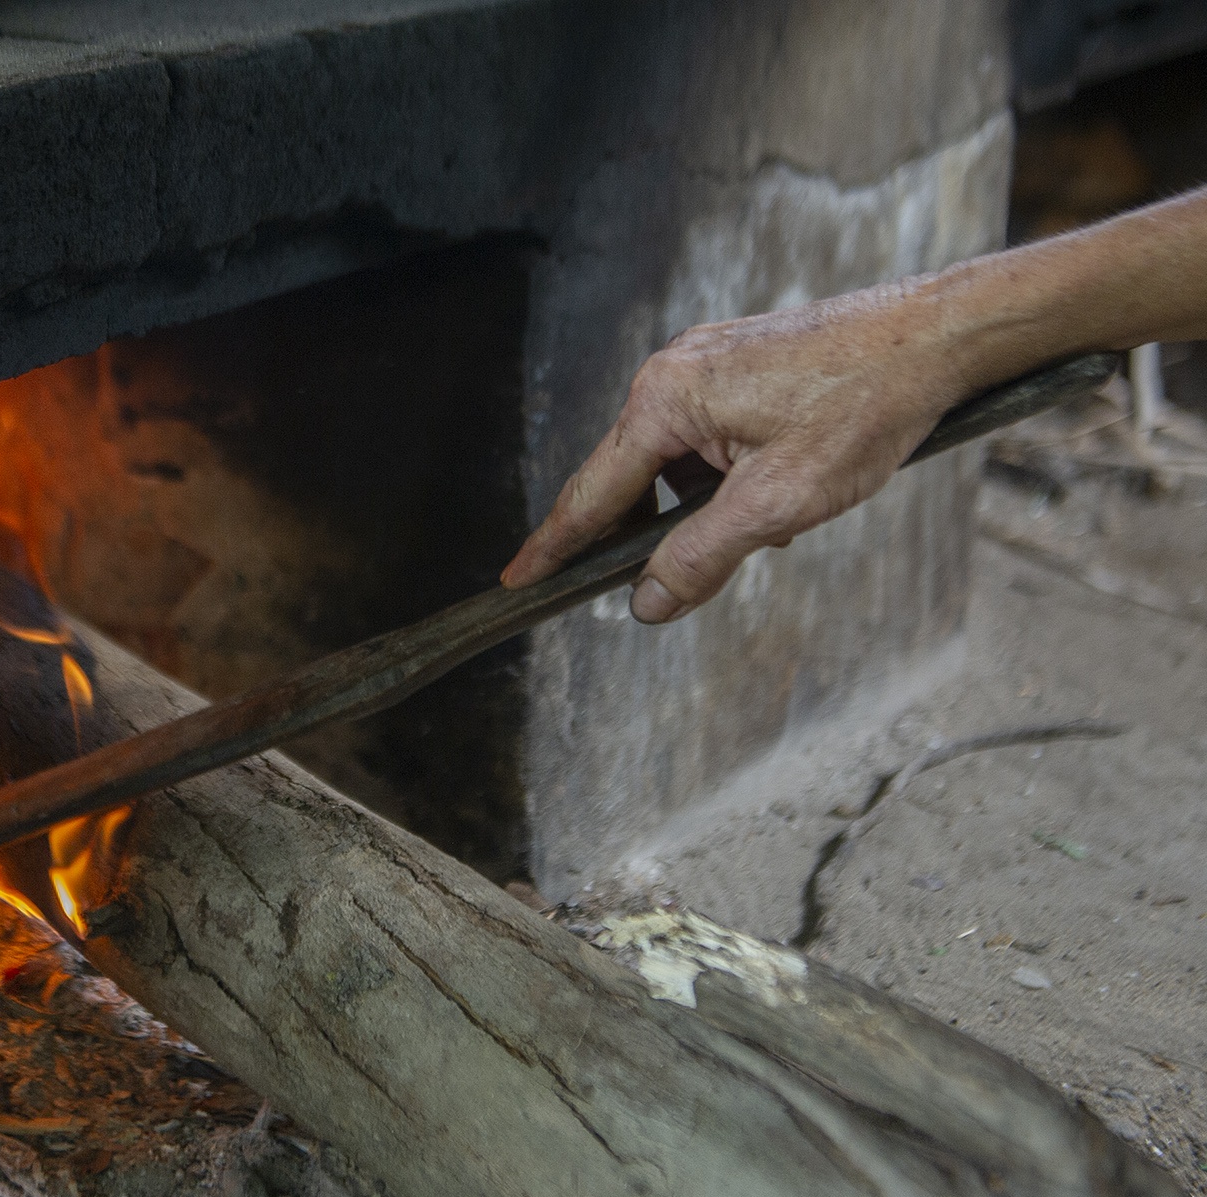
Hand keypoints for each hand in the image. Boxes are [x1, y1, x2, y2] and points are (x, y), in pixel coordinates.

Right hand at [500, 284, 965, 622]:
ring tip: (765, 530)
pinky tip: (774, 499)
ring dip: (699, 509)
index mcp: (664, 400)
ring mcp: (704, 364)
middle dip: (643, 535)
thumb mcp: (779, 502)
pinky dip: (723, 480)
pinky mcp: (737, 365)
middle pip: (627, 479)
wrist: (937, 337)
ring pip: (672, 464)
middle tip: (659, 585)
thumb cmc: (864, 405)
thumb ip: (701, 556)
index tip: (516, 580)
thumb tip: (647, 602)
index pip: (590, 493)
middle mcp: (670, 373)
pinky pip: (705, 439)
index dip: (553, 546)